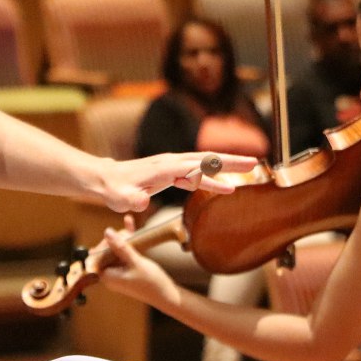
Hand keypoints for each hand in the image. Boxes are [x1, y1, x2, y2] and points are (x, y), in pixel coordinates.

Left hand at [95, 225, 182, 313]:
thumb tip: (107, 232)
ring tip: (130, 229)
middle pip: (106, 251)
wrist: (167, 295)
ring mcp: (120, 271)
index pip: (97, 256)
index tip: (116, 236)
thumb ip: (120, 247)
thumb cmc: (151, 282)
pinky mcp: (128, 268)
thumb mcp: (135, 262)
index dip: (104, 244)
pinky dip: (128, 241)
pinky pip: (125, 252)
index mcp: (107, 276)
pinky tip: (130, 224)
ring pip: (116, 250)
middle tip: (127, 233)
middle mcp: (111, 275)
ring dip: (122, 238)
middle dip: (115, 240)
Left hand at [97, 152, 259, 213]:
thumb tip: (142, 202)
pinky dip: (213, 176)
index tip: (240, 173)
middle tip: (256, 162)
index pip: (199, 165)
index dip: (220, 168)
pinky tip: (224, 185)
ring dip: (227, 166)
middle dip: (233, 160)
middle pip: (208, 158)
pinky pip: (197, 173)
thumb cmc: (113, 189)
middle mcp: (172, 162)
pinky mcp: (171, 173)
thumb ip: (132, 200)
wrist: (105, 179)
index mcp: (166, 167)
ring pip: (205, 164)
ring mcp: (172, 166)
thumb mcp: (121, 197)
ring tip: (249, 169)